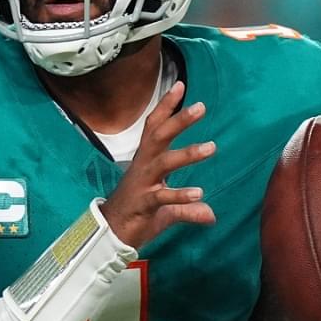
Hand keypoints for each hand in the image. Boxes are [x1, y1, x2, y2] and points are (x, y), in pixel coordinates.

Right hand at [99, 81, 216, 246]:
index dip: (166, 107)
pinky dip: (181, 195)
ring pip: (164, 163)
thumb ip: (187, 208)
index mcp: (146, 160)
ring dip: (188, 154)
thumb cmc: (137, 215)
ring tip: (212, 147)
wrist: (109, 235)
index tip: (180, 86)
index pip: (155, 127)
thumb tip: (211, 214)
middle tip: (201, 107)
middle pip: (159, 137)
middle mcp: (143, 167)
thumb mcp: (166, 209)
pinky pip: (163, 197)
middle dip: (179, 121)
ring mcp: (143, 185)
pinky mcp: (144, 204)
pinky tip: (199, 194)